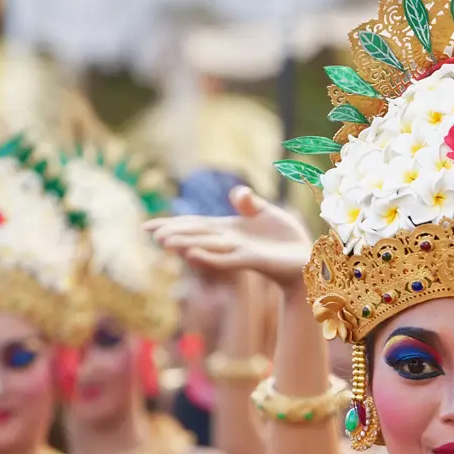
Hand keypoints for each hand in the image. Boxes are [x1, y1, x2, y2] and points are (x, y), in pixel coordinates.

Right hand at [146, 186, 313, 288]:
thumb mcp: (267, 212)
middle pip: (196, 235)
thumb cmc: (285, 238)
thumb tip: (237, 193)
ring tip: (164, 242)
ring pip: (207, 247)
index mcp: (228, 229)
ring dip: (186, 244)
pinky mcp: (251, 260)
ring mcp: (238, 252)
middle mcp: (228, 241)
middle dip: (174, 234)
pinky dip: (210, 257)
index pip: (195, 224)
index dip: (173, 224)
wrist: (305, 259)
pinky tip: (194, 255)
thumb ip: (249, 203)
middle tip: (150, 234)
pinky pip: (227, 260)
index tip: (148, 226)